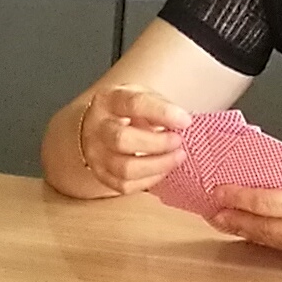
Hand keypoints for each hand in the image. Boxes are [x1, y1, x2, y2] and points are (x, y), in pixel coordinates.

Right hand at [76, 86, 190, 196]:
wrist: (100, 125)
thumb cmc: (128, 111)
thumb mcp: (143, 96)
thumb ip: (160, 106)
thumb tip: (181, 122)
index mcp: (109, 101)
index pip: (134, 104)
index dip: (162, 113)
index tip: (185, 121)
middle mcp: (97, 127)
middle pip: (122, 139)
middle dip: (157, 144)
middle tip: (178, 141)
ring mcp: (96, 154)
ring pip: (124, 168)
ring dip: (158, 165)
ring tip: (177, 157)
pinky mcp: (100, 174)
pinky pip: (125, 185)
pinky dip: (149, 180)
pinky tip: (163, 169)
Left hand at [209, 152, 281, 264]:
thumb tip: (265, 185)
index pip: (265, 203)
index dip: (238, 198)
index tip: (218, 192)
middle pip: (265, 229)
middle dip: (237, 221)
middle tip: (214, 214)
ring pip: (278, 243)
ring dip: (253, 233)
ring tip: (231, 223)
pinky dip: (279, 239)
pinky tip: (263, 231)